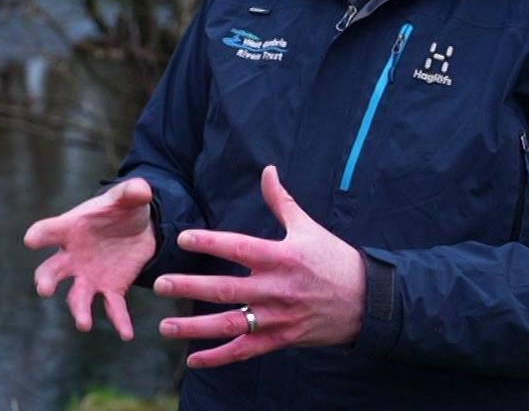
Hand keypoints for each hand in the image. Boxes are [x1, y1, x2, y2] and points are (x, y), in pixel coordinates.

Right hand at [23, 177, 156, 339]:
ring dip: (79, 310)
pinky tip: (127, 334)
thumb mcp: (128, 196)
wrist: (138, 227)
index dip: (39, 235)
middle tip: (44, 290)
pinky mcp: (111, 289)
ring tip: (84, 324)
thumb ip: (133, 191)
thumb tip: (141, 190)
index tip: (31, 240)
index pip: (49, 231)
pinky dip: (119, 321)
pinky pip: (113, 307)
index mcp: (71, 229)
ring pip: (77, 297)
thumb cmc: (122, 208)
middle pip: (52, 271)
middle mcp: (73, 257)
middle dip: (46, 281)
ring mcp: (90, 276)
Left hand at [152, 165, 364, 367]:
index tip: (182, 237)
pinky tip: (193, 359)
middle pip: (226, 289)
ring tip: (165, 327)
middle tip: (160, 285)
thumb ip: (281, 201)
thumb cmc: (335, 259)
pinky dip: (219, 358)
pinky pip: (246, 351)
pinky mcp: (281, 339)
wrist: (368, 301)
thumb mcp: (308, 227)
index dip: (210, 241)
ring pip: (230, 324)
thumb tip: (267, 169)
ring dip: (195, 327)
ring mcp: (277, 317)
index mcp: (281, 257)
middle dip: (190, 287)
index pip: (239, 248)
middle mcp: (276, 288)